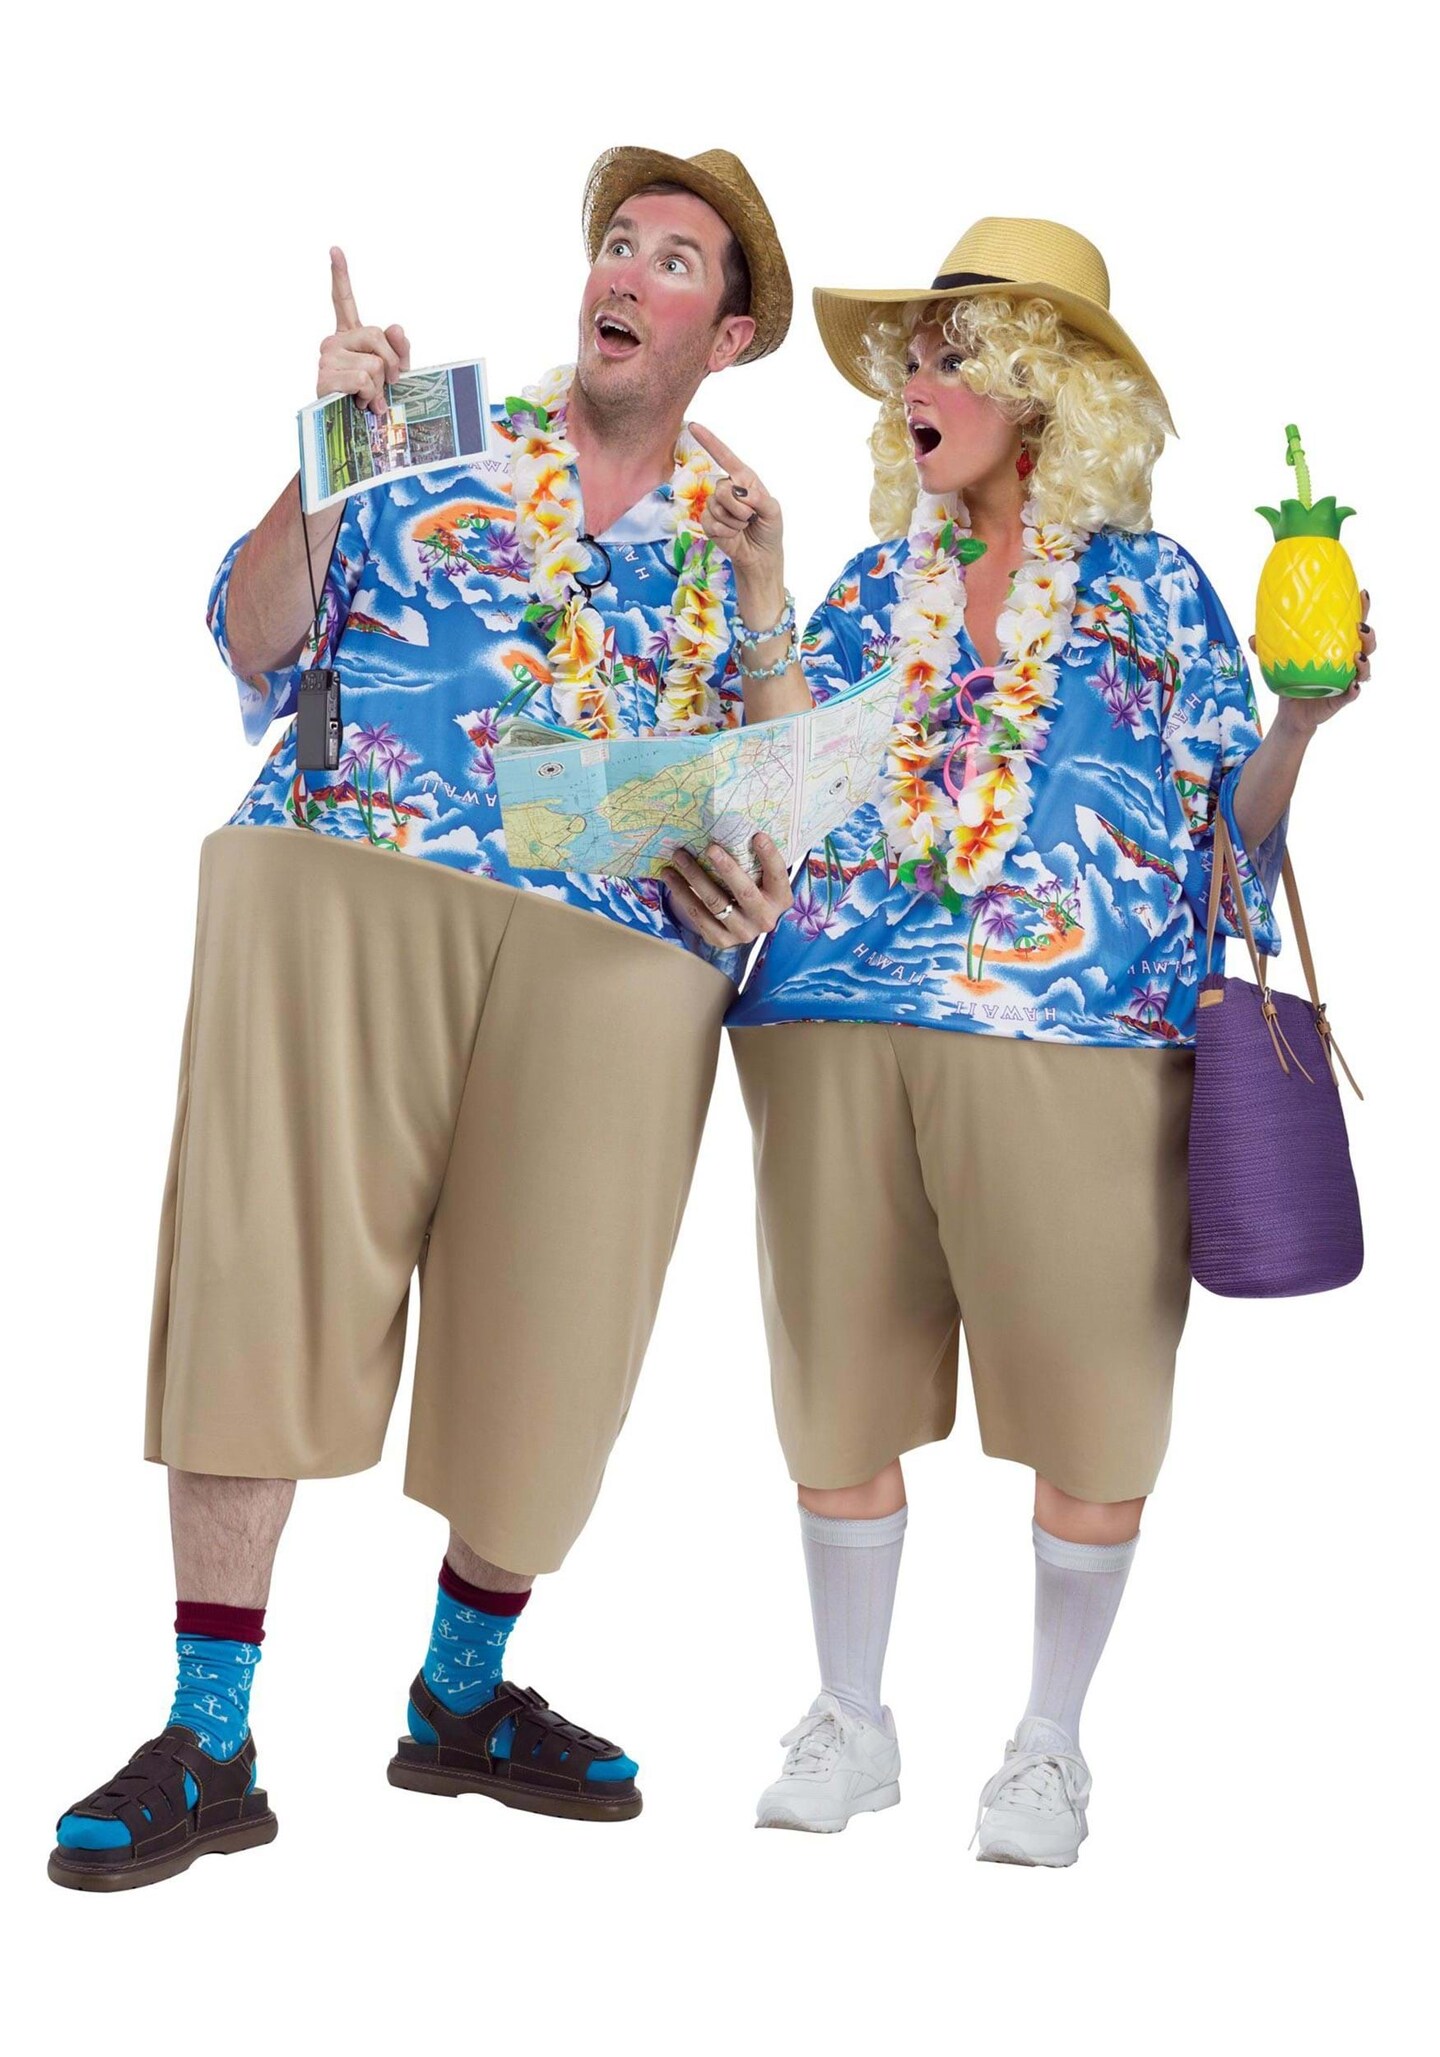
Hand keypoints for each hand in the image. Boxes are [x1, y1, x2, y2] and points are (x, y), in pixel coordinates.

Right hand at [317, 246, 410, 411]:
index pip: (343, 300)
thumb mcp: (394, 371)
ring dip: (378, 387)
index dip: (340, 275)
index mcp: (349, 336)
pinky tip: (357, 402)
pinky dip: (367, 395)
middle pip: (376, 335)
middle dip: (391, 363)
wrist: (352, 431)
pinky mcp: (324, 377)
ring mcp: (327, 358)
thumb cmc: (373, 399)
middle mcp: (333, 341)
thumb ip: (399, 348)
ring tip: (367, 398)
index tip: (335, 249)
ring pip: (373, 364)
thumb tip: (397, 328)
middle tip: (386, 384)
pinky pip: (362, 378)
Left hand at [662, 834, 792, 947]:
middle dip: (727, 869)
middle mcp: (765, 919)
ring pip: (715, 903)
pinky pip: (698, 915)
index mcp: (780, 899)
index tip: (758, 835)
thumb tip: (731, 825)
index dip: (769, 856)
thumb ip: (753, 860)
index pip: (777, 875)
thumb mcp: (760, 877)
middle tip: (710, 848)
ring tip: (679, 856)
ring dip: (694, 877)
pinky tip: (670, 876)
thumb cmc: (751, 887)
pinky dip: (682, 893)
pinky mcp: (721, 939)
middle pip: (745, 892)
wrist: (742, 923)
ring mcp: (743, 932)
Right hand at [687, 422, 784, 596]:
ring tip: (742, 527)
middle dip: (739, 508)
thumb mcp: (773, 512)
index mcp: (744, 479)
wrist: (760, 555)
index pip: (724, 456)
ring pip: (716, 507)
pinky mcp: (708, 522)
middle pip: (722, 488)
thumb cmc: (769, 530)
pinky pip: (711, 522)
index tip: (693, 426)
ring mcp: (716, 505)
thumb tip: (741, 494)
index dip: (709, 441)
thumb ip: (760, 499)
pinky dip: (726, 532)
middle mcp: (728, 488)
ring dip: (734, 522)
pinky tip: (733, 535)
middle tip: (749, 518)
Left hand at [1250, 588, 1373, 732]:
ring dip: (1364, 661)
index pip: (1354, 623)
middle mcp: (1347, 660)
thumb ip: (1268, 647)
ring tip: (1357, 656)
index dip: (1362, 609)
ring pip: (1365, 668)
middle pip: (1367, 644)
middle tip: (1360, 626)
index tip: (1362, 593)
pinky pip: (1353, 694)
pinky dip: (1355, 690)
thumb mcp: (1279, 660)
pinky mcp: (1342, 699)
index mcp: (1336, 645)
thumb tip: (1253, 637)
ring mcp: (1347, 679)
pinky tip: (1353, 685)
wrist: (1292, 711)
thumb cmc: (1292, 679)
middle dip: (1368, 634)